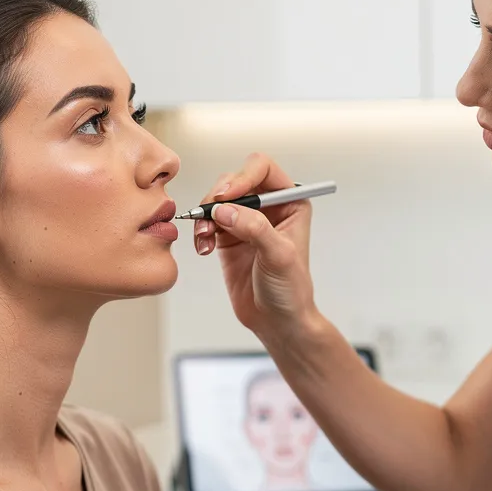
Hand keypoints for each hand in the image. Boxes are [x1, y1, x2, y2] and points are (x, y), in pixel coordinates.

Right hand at [193, 153, 316, 334]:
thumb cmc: (290, 290)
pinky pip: (207, 222)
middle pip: (234, 181)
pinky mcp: (228, 237)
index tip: (226, 195)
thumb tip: (226, 209)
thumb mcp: (279, 256)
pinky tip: (204, 249)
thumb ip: (255, 229)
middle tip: (209, 216)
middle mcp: (268, 206)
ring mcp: (246, 221)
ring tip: (205, 238)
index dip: (242, 176)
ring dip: (205, 215)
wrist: (277, 321)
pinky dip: (200, 231)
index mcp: (291, 202)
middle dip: (218, 197)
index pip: (263, 169)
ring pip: (217, 200)